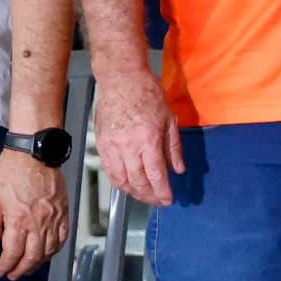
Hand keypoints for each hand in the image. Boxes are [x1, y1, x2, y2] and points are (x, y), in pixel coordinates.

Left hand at [0, 147, 70, 280]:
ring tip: (28, 266)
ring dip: (38, 263)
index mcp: (17, 219)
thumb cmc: (12, 169)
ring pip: (49, 250)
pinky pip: (62, 237)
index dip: (5, 266)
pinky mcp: (63, 211)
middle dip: (21, 269)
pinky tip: (48, 252)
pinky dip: (55, 249)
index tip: (0, 271)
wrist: (33, 151)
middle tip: (13, 275)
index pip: (12, 252)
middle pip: (32, 257)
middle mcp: (38, 222)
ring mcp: (53, 217)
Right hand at [89, 59, 180, 206]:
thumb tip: (179, 169)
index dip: (162, 192)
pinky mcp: (101, 144)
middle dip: (149, 196)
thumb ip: (174, 148)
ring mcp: (112, 146)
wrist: (121, 80)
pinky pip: (109, 170)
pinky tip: (127, 185)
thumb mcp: (169, 119)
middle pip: (138, 181)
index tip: (168, 200)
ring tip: (144, 196)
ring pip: (121, 179)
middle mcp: (128, 146)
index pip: (156, 175)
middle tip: (157, 201)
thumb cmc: (147, 94)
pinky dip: (118, 182)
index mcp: (148, 139)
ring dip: (134, 192)